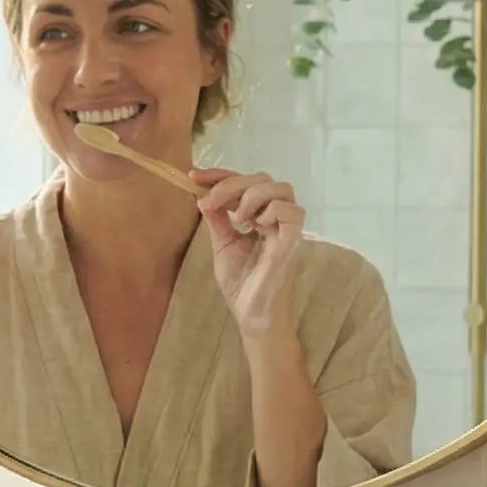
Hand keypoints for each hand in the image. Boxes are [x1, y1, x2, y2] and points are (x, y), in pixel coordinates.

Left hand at [193, 167, 304, 342]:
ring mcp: (286, 229)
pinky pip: (292, 213)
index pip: (246, 182)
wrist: (250, 312)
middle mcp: (277, 218)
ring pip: (282, 189)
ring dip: (252, 195)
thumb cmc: (241, 281)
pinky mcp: (292, 243)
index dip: (221, 175)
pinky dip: (271, 211)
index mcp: (262, 215)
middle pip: (264, 179)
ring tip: (238, 217)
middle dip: (232, 183)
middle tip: (210, 202)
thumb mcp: (223, 243)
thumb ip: (217, 219)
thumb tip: (203, 195)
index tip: (194, 176)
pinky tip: (255, 226)